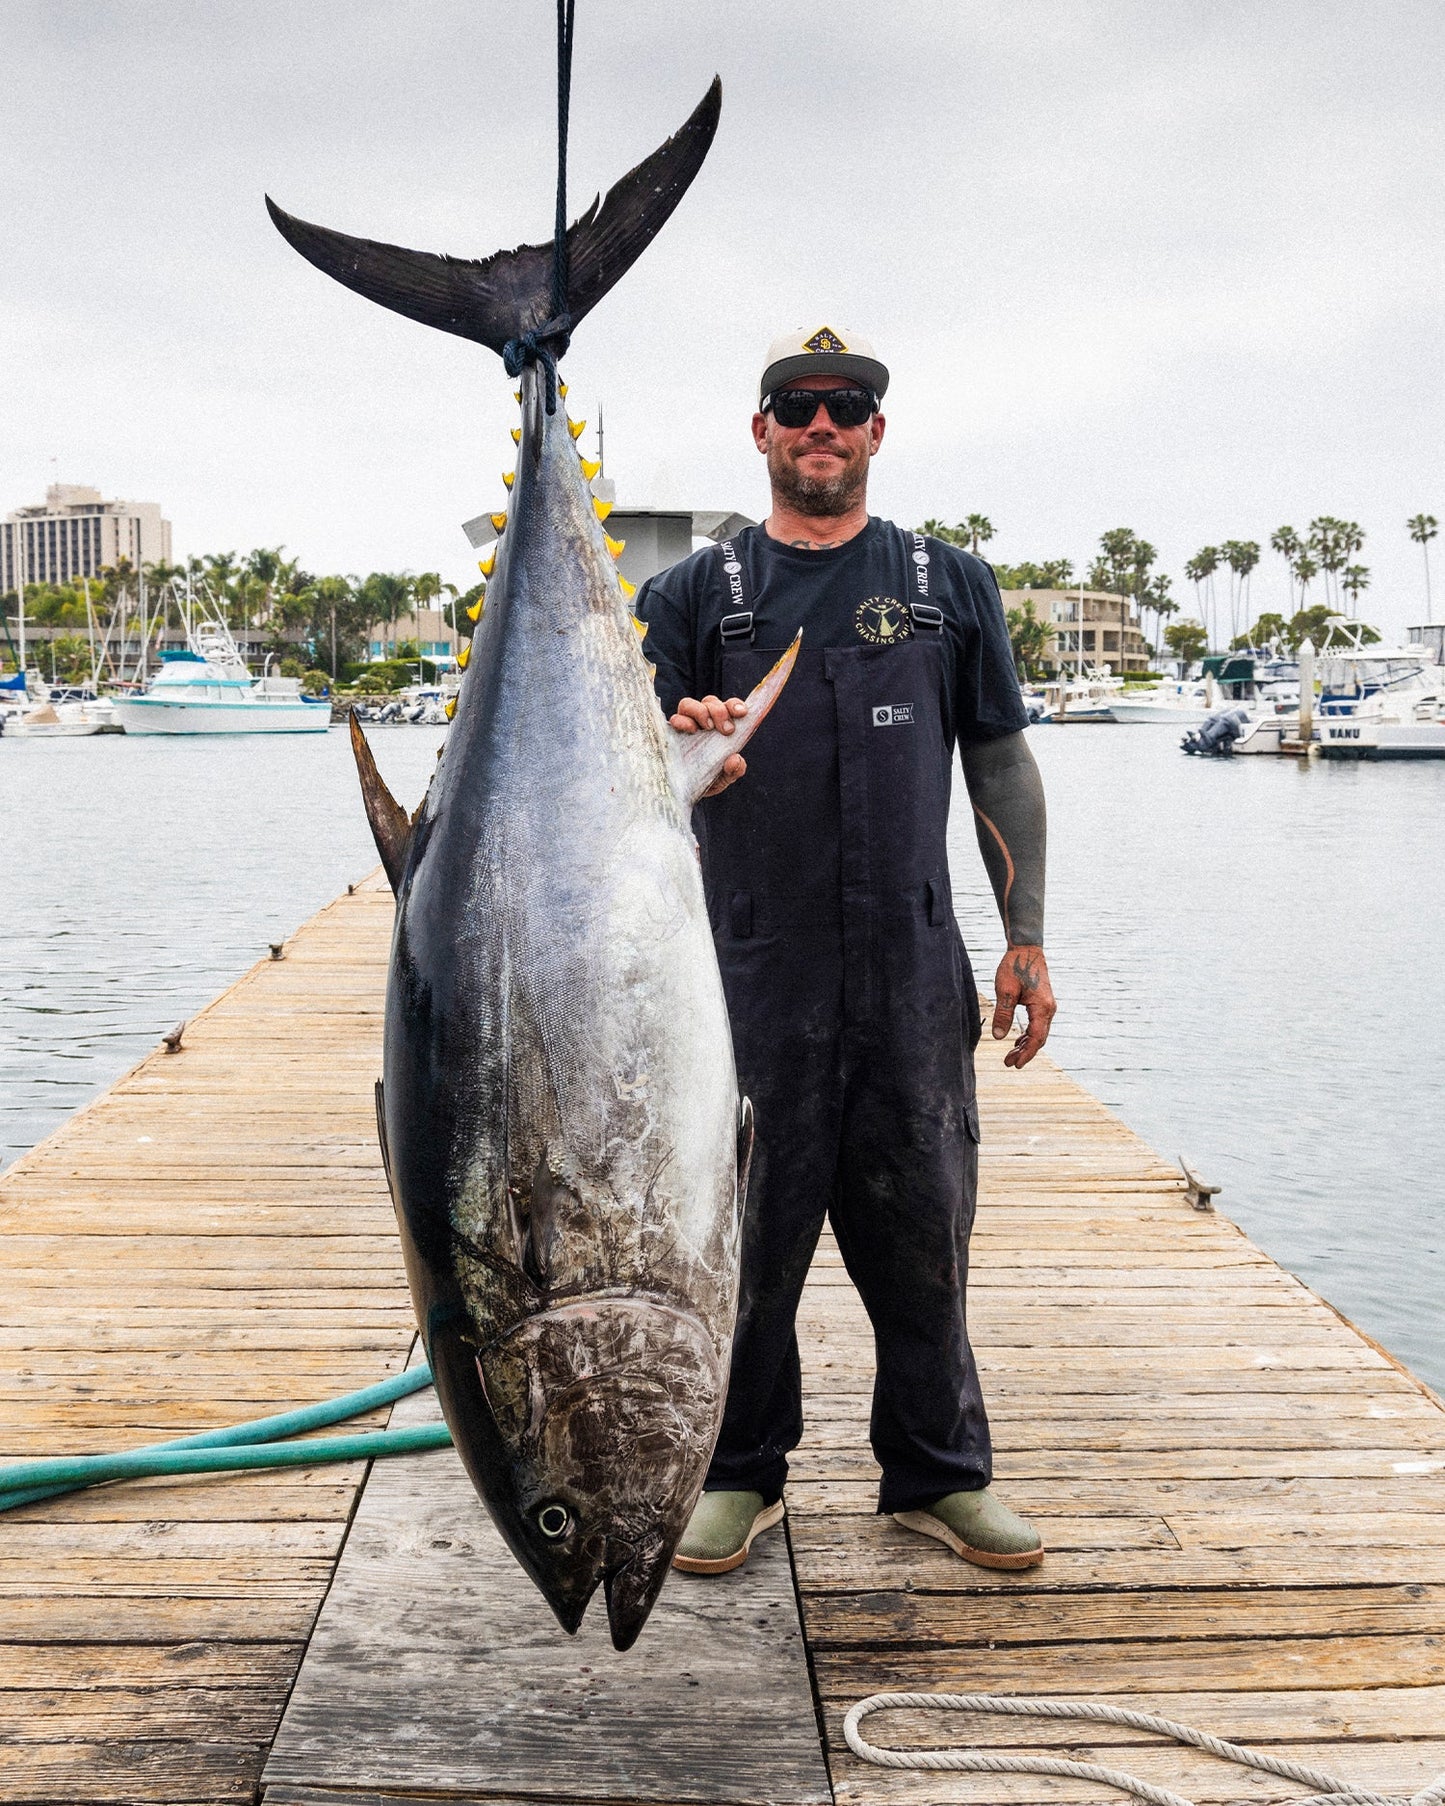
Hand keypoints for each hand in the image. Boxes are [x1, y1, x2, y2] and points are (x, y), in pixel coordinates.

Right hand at [669, 695, 748, 796]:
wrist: (687, 793)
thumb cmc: (710, 779)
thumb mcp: (726, 777)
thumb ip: (734, 770)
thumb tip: (735, 759)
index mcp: (720, 726)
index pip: (728, 706)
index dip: (735, 705)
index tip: (741, 713)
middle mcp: (703, 721)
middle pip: (709, 702)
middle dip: (719, 711)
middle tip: (726, 730)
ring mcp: (685, 724)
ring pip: (689, 704)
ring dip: (700, 712)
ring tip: (707, 728)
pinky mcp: (671, 733)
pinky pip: (674, 719)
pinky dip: (682, 721)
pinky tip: (690, 730)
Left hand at [991, 945, 1055, 1068]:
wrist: (1026, 949)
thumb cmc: (1015, 966)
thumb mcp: (1005, 991)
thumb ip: (1003, 1014)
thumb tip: (998, 1037)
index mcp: (1042, 1007)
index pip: (1036, 1038)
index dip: (1026, 1053)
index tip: (1015, 1065)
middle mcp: (1048, 1009)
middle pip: (1039, 1038)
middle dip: (1025, 1052)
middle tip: (1008, 1063)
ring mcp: (1047, 1006)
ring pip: (1038, 1032)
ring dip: (1025, 1045)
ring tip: (1010, 1055)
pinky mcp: (1042, 1003)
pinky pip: (1037, 1024)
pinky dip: (1027, 1034)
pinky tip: (1017, 1041)